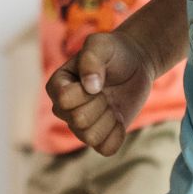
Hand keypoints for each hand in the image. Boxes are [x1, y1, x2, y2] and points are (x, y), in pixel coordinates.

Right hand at [47, 31, 156, 156]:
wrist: (135, 63)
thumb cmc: (113, 51)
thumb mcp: (101, 44)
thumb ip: (91, 59)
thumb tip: (91, 87)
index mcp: (56, 86)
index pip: (65, 101)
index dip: (87, 91)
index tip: (97, 78)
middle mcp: (63, 109)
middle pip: (79, 121)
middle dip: (101, 104)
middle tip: (107, 90)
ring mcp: (80, 125)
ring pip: (91, 138)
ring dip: (109, 119)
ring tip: (111, 102)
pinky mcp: (100, 137)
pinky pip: (106, 149)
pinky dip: (118, 134)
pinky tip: (118, 116)